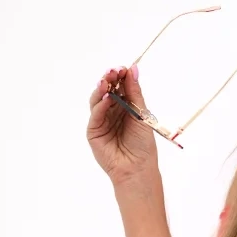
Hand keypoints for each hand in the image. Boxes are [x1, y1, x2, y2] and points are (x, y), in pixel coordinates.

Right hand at [87, 65, 159, 185]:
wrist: (137, 168)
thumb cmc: (143, 145)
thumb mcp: (142, 115)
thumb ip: (135, 93)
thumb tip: (133, 69)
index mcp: (126, 107)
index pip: (121, 87)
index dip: (121, 77)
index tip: (124, 68)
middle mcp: (112, 112)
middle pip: (108, 90)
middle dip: (110, 79)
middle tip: (113, 71)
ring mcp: (102, 121)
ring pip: (98, 99)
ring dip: (102, 88)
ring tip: (107, 80)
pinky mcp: (93, 131)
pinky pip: (96, 114)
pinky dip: (100, 104)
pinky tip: (106, 97)